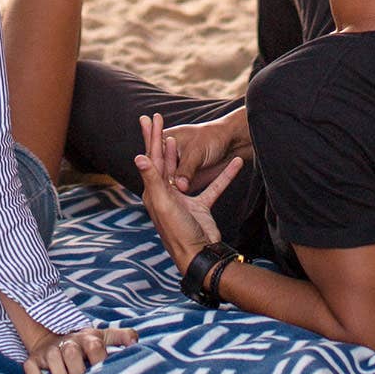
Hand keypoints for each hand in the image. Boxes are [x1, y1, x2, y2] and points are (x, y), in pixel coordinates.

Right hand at [21, 323, 141, 373]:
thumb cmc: (83, 343)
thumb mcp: (103, 336)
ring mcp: (49, 351)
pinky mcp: (33, 359)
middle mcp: (68, 344)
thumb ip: (122, 337)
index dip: (100, 362)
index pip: (95, 348)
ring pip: (54, 366)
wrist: (53, 336)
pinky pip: (32, 370)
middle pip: (73, 358)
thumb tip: (136, 343)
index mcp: (87, 339)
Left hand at [135, 112, 242, 273]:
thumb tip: (138, 157)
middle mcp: (167, 194)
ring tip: (183, 136)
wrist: (199, 255)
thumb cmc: (178, 231)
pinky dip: (224, 175)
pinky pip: (213, 186)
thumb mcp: (164, 203)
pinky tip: (236, 163)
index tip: (150, 118)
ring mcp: (184, 200)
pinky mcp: (201, 206)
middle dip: (162, 140)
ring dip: (186, 155)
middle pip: (165, 160)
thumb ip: (153, 180)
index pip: (152, 158)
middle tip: (159, 118)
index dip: (151, 137)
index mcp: (154, 191)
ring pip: (186, 171)